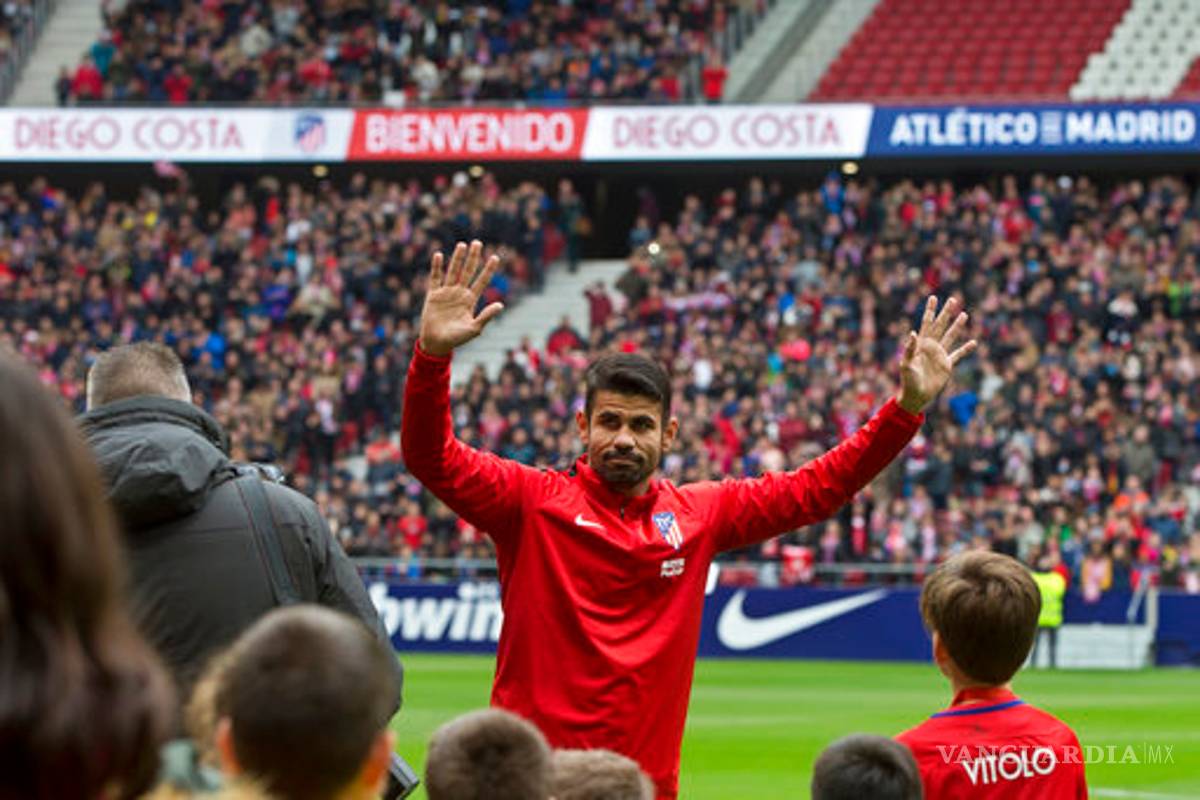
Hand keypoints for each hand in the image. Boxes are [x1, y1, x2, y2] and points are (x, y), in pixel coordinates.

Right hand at [417, 240, 503, 356]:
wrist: (437, 343)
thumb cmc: (457, 339)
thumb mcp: (475, 328)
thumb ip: (486, 316)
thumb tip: (501, 305)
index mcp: (470, 300)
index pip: (482, 281)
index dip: (488, 270)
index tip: (495, 257)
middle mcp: (459, 293)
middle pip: (468, 271)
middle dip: (473, 258)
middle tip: (478, 243)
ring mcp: (446, 292)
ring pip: (453, 271)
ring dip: (457, 258)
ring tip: (462, 245)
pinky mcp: (433, 295)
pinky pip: (435, 278)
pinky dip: (437, 267)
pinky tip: (439, 255)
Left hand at [897, 296, 976, 414]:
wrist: (916, 396)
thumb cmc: (908, 380)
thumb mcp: (906, 364)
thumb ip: (909, 349)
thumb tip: (912, 333)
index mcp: (920, 344)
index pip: (926, 323)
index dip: (929, 311)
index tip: (933, 297)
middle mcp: (931, 346)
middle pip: (940, 326)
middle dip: (946, 313)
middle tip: (953, 299)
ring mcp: (939, 355)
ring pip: (950, 336)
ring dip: (957, 326)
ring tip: (964, 314)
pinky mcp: (946, 365)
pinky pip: (958, 355)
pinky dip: (966, 349)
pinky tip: (974, 342)